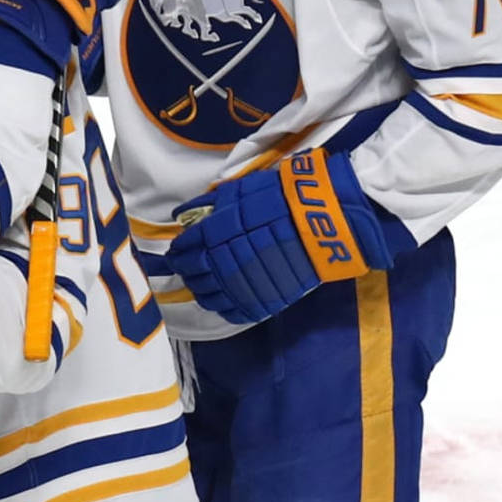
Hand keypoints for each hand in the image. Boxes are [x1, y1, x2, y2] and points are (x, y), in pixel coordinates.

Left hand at [166, 148, 412, 323]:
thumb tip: (181, 214)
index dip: (178, 251)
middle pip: (194, 273)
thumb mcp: (240, 190)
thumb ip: (207, 205)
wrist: (325, 218)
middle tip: (184, 268)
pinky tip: (221, 300)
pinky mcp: (267, 299)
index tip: (176, 251)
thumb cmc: (281, 196)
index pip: (186, 248)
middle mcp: (225, 260)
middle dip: (185, 270)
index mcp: (216, 232)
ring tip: (200, 284)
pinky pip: (236, 311)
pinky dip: (224, 307)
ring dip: (200, 290)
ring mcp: (246, 283)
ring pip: (210, 295)